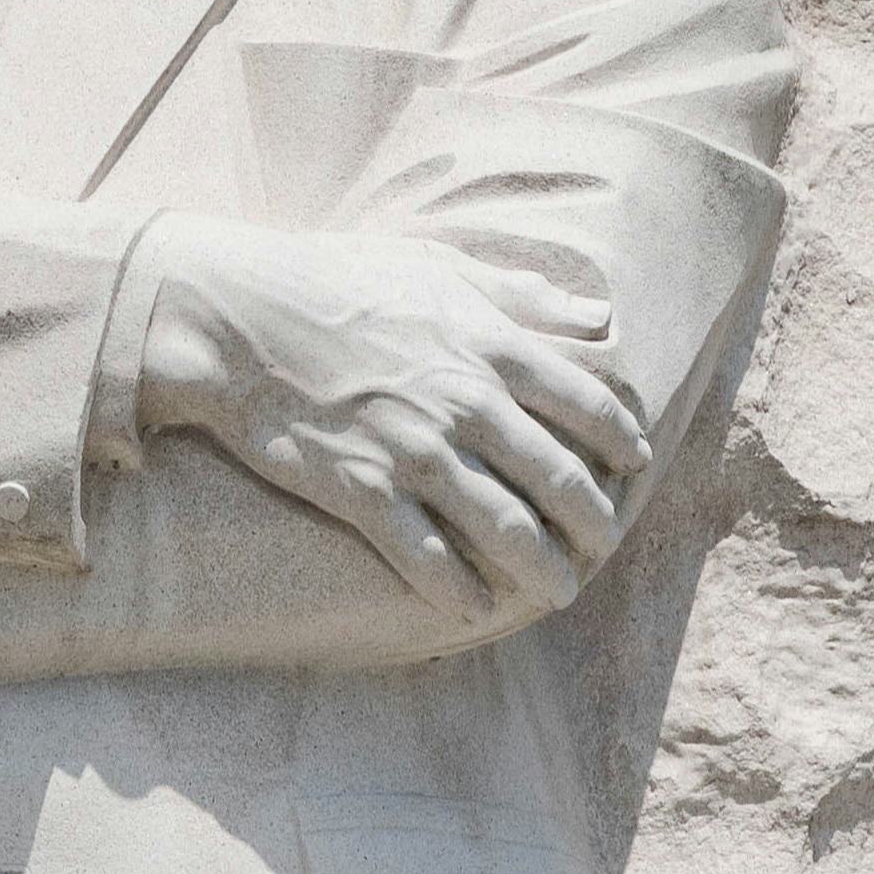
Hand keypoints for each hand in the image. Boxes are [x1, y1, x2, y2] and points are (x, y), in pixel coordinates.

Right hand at [133, 221, 648, 617]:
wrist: (236, 317)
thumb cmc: (333, 280)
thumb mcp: (437, 266)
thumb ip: (522, 294)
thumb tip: (599, 315)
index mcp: (490, 346)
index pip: (588, 405)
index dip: (621, 442)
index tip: (636, 465)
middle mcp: (466, 404)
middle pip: (559, 478)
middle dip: (594, 521)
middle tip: (605, 545)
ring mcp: (416, 451)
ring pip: (506, 527)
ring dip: (541, 568)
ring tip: (559, 592)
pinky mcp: (363, 490)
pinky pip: (425, 553)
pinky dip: (455, 587)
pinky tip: (472, 608)